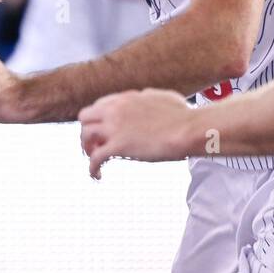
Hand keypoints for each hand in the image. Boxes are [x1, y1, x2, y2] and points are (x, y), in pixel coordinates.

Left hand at [78, 89, 197, 178]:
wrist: (189, 129)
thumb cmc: (183, 115)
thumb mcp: (161, 97)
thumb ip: (146, 97)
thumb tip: (143, 97)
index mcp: (124, 99)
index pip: (98, 106)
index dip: (97, 120)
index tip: (101, 130)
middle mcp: (114, 110)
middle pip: (84, 118)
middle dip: (87, 131)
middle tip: (94, 144)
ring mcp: (114, 128)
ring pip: (85, 136)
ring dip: (87, 148)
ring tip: (94, 159)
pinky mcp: (118, 146)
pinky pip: (95, 158)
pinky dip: (92, 168)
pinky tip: (97, 175)